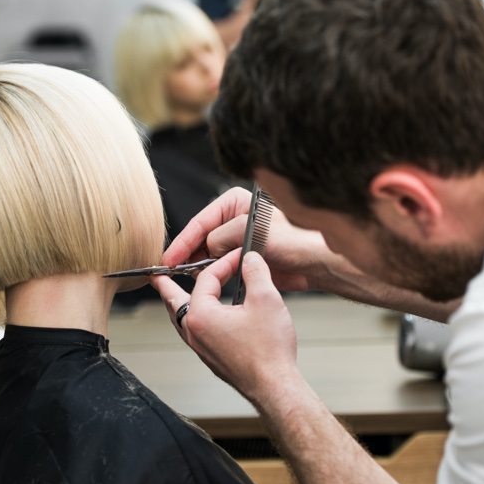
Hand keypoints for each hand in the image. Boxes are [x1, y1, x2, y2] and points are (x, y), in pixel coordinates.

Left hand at [152, 251, 297, 400]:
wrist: (275, 386)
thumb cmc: (269, 351)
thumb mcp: (266, 299)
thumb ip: (255, 271)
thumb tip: (250, 258)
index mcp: (201, 315)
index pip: (206, 278)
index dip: (224, 262)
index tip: (239, 256)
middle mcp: (194, 332)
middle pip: (174, 300)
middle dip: (166, 284)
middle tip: (156, 274)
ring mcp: (201, 347)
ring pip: (181, 318)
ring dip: (177, 302)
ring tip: (172, 294)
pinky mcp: (211, 357)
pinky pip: (193, 332)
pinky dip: (191, 318)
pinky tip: (203, 317)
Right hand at [162, 187, 343, 292]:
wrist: (312, 264)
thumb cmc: (292, 242)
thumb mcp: (248, 232)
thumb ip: (221, 237)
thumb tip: (206, 247)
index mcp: (235, 203)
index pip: (201, 222)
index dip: (183, 241)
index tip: (170, 258)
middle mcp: (234, 219)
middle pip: (201, 237)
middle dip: (187, 252)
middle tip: (172, 269)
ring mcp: (237, 239)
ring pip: (207, 252)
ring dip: (198, 264)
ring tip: (187, 275)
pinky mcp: (242, 257)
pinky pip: (218, 264)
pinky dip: (209, 272)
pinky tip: (203, 280)